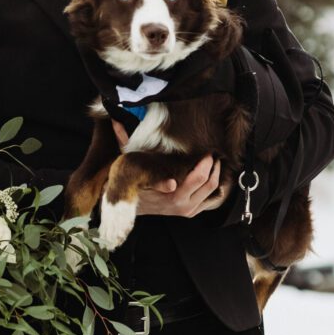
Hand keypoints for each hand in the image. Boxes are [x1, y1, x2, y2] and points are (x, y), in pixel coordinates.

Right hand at [111, 121, 231, 219]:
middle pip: (210, 182)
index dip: (205, 160)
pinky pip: (211, 200)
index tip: (205, 148)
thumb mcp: (130, 165)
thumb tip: (117, 122)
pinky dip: (214, 186)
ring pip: (213, 190)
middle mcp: (183, 205)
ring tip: (213, 159)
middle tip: (211, 151)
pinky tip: (211, 173)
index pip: (199, 177)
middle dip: (213, 164)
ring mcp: (188, 210)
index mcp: (172, 194)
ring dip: (216, 173)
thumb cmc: (131, 186)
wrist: (129, 209)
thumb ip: (125, 143)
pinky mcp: (191, 212)